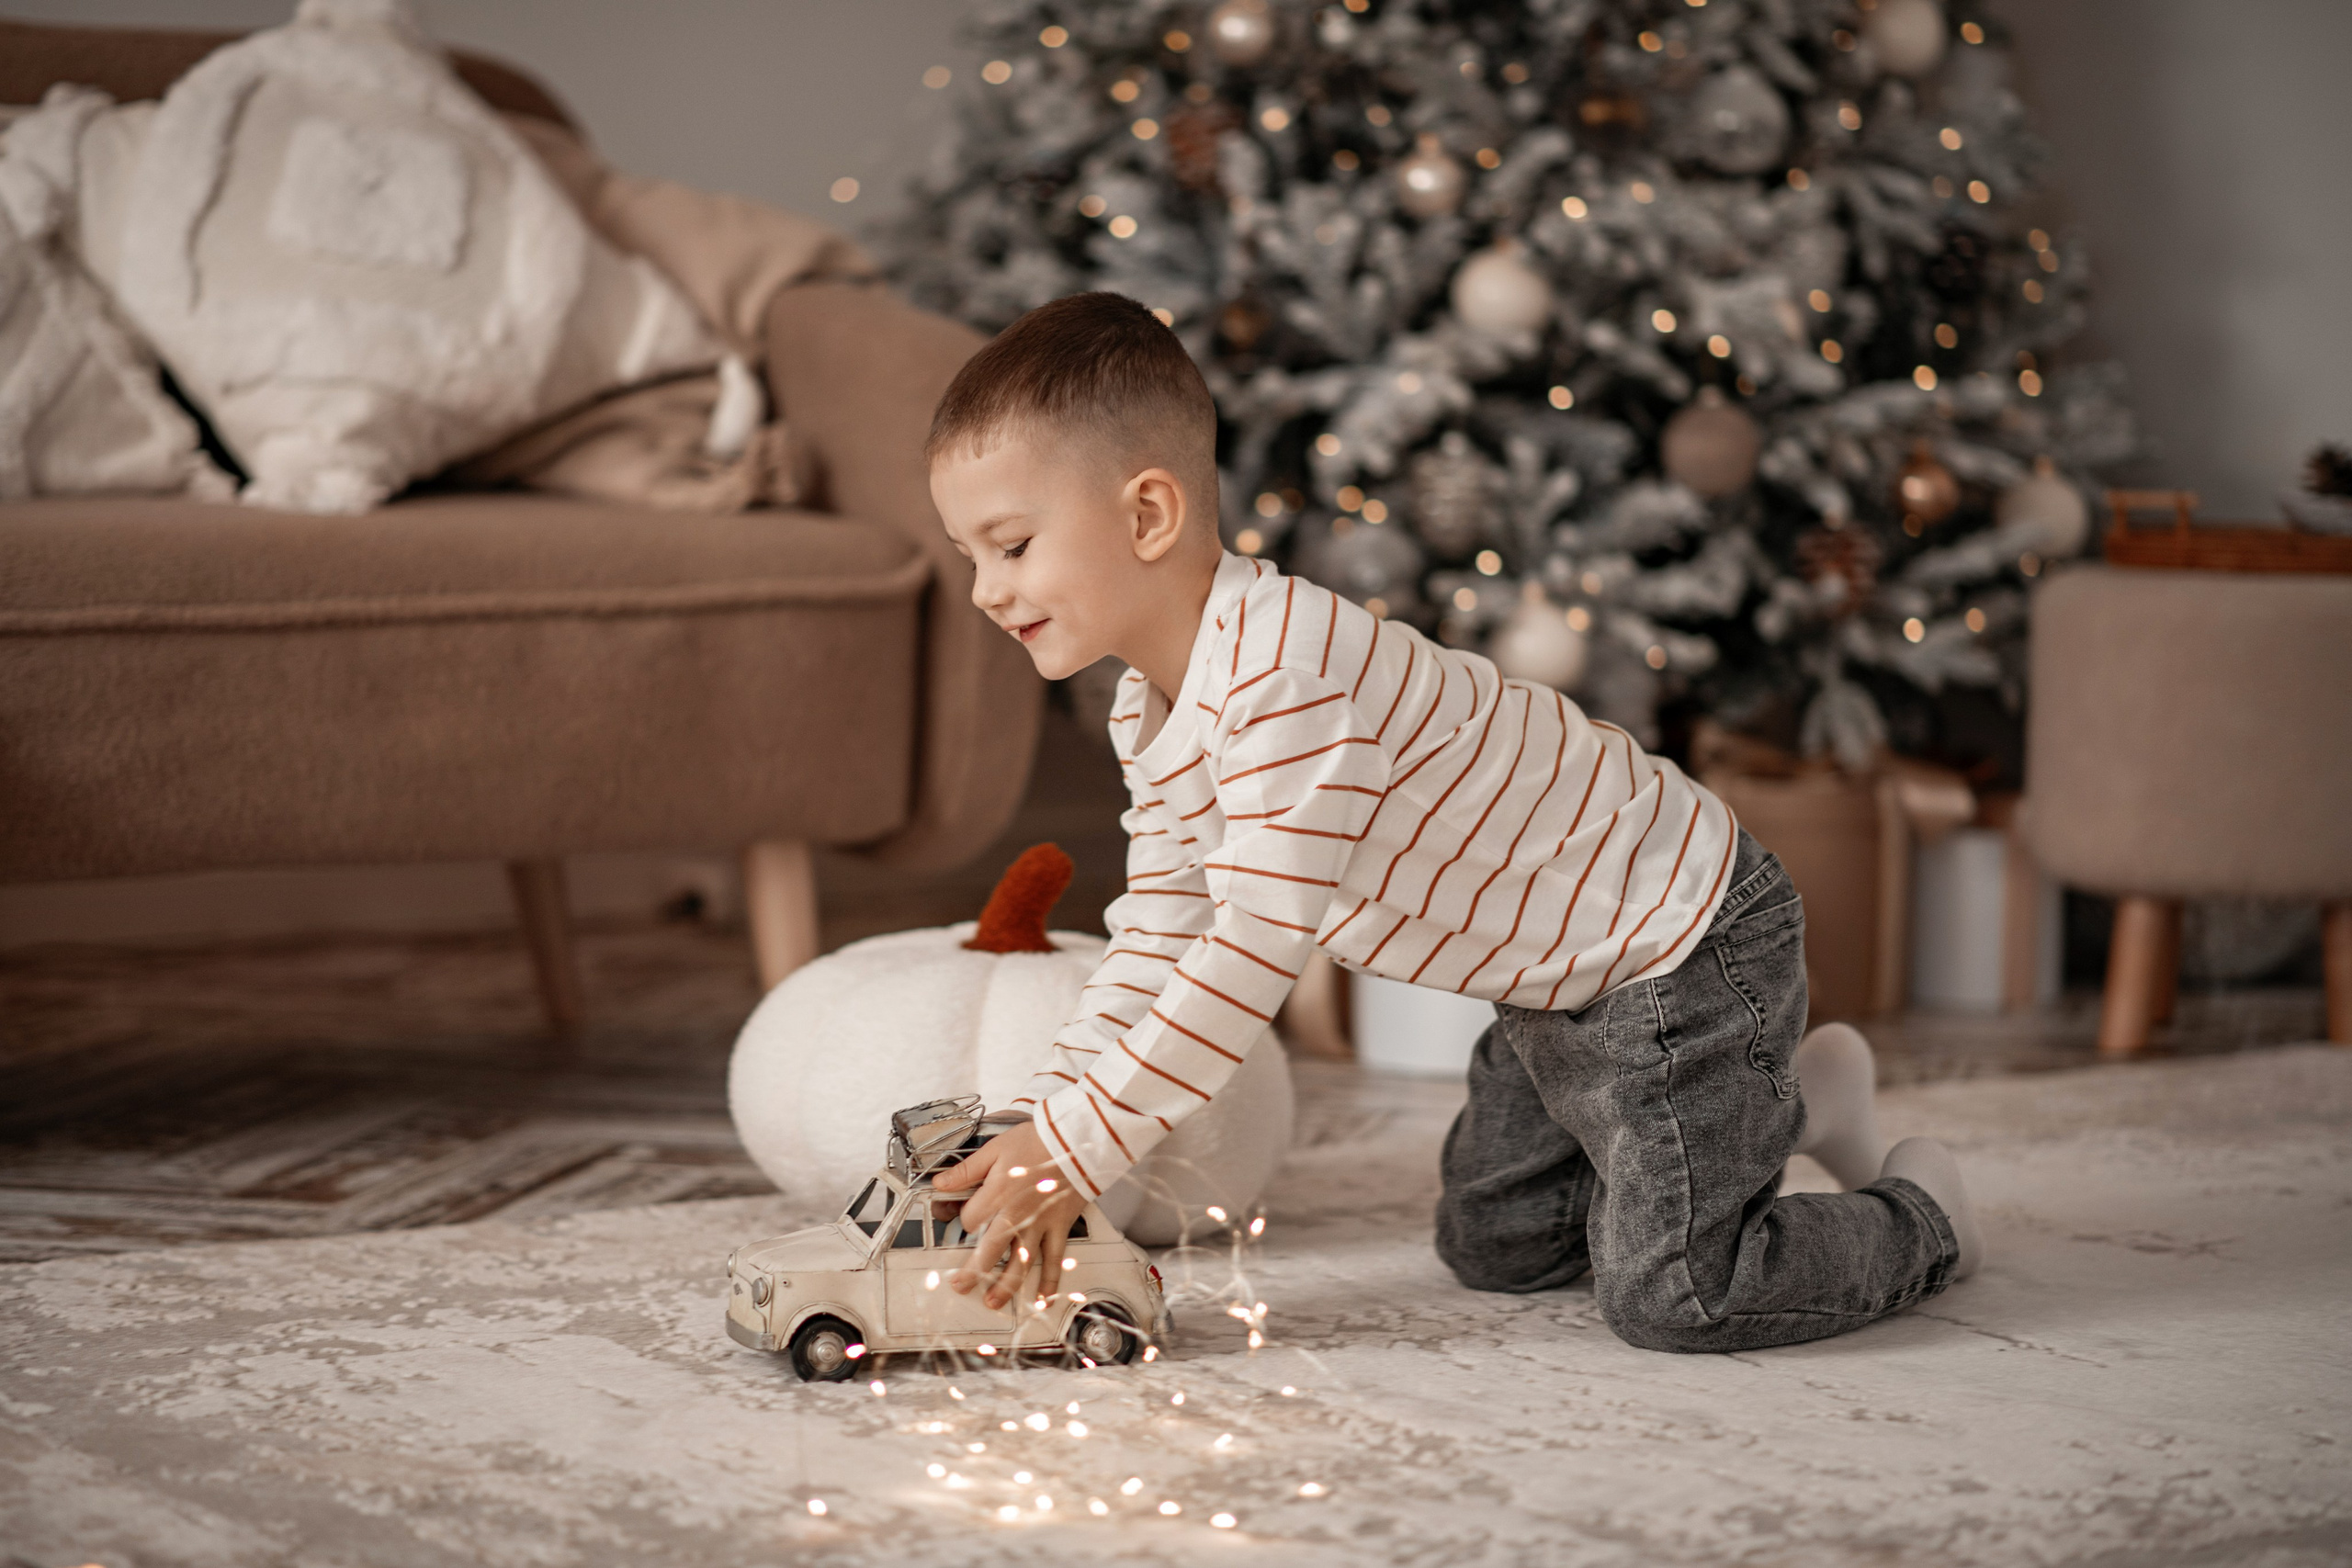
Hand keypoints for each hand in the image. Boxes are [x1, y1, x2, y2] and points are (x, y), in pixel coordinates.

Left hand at [930, 1122, 1086, 1311]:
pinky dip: (1050, 1282)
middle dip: (972, 1273)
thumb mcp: (995, 1148)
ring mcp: (1040, 1225)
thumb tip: (940, 1183)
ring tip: (993, 1302)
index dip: (964, 1221)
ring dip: (1006, 1286)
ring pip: (1021, 1264)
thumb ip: (966, 1170)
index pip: (971, 1220)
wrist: (1077, 1142)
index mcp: (997, 1194)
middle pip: (989, 1252)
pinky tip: (1043, 1298)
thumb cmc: (1038, 1141)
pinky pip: (1055, 1260)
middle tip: (960, 1286)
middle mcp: (1017, 1215)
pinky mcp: (1060, 1228)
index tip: (967, 1218)